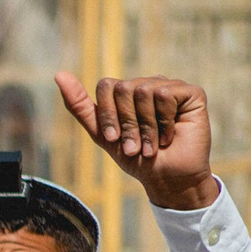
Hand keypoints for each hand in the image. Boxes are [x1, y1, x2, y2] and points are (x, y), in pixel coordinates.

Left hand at [54, 72, 219, 211]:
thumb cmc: (135, 157)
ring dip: (146, 127)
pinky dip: (165, 121)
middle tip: (136, 146)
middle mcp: (148, 84)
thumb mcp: (102, 134)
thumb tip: (59, 74)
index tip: (114, 139)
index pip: (106, 86)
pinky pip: (166, 95)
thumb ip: (80, 106)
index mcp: (126, 93)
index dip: (108, 115)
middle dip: (127, 124)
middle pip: (123, 88)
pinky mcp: (191, 93)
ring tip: (152, 144)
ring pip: (145, 91)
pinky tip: (171, 135)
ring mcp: (170, 86)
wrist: (165, 177)